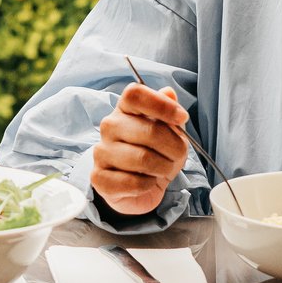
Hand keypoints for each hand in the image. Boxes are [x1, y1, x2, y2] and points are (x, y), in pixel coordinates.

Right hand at [91, 83, 189, 216]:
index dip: (161, 104)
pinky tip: (146, 182)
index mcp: (124, 109)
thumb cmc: (155, 155)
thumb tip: (169, 93)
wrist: (139, 189)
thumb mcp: (170, 133)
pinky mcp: (99, 178)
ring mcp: (101, 151)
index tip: (182, 117)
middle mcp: (109, 126)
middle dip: (174, 148)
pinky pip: (133, 182)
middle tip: (177, 155)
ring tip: (162, 169)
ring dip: (163, 168)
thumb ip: (169, 113)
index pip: (135, 94)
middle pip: (149, 130)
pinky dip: (148, 185)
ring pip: (143, 159)